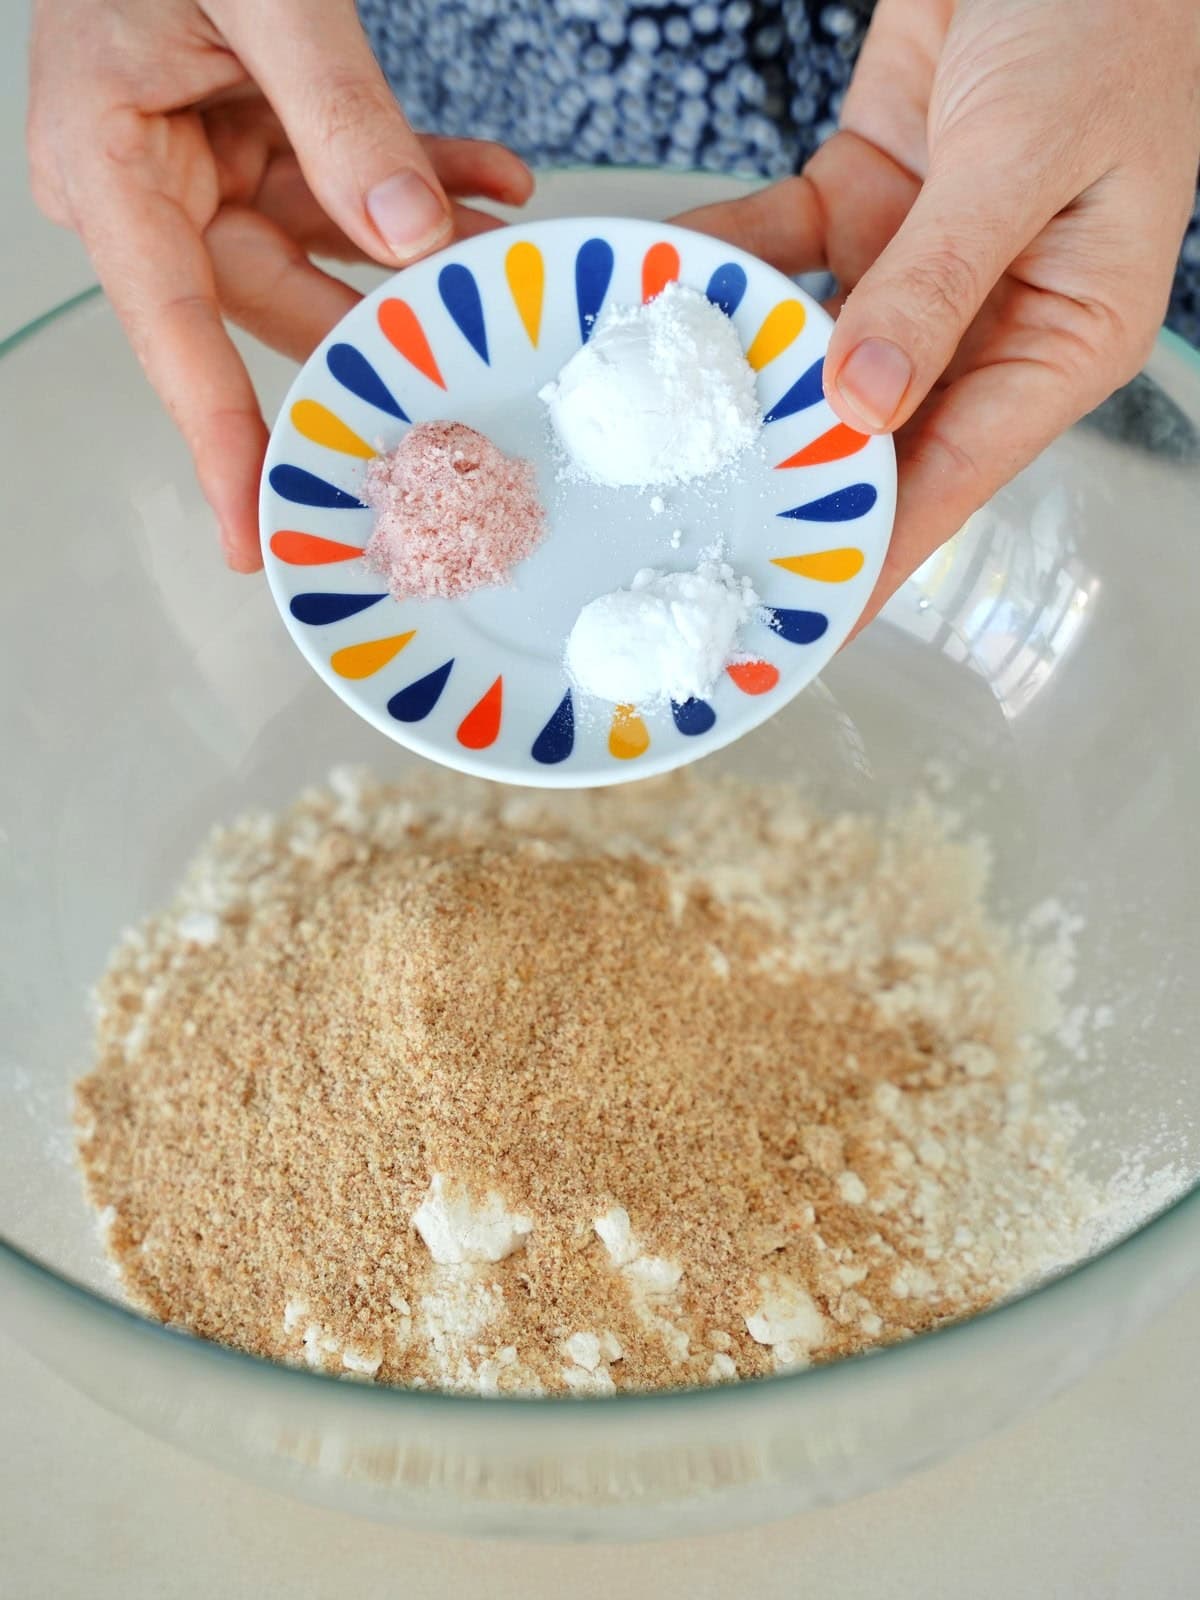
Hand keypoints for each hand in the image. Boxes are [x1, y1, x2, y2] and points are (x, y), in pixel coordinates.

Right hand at [27, 0, 532, 571]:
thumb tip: (412, 239)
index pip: (174, 335)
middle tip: (475, 375)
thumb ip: (338, 113)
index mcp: (111, 169)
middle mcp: (147, 189)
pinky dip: (417, 183)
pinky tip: (494, 184)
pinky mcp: (247, 138)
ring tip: (509, 259)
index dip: (220, 441)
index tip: (256, 534)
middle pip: (274, 302)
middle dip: (381, 330)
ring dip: (419, 254)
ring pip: (322, 253)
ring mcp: (199, 168)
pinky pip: (340, 188)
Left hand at [675, 0, 1199, 632]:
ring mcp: (919, 264)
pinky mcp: (861, 203)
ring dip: (740, 384)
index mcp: (1063, 334)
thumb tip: (861, 406)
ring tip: (656, 447)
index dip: (878, 552)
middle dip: (794, 489)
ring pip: (814, 353)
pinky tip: (659, 298)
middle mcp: (988, 316)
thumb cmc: (1103, 13)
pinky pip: (778, 255)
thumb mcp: (1024, 156)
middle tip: (703, 556)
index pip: (955, 475)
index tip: (807, 617)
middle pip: (876, 437)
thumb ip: (936, 280)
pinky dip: (724, 269)